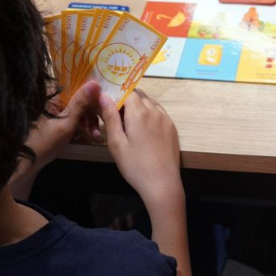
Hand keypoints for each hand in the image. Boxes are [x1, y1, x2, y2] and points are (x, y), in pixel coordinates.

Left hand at [8, 82, 101, 199]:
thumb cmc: (43, 142)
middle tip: (104, 118)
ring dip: (89, 118)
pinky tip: (90, 133)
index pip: (74, 81)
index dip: (91, 86)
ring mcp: (53, 108)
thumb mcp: (66, 123)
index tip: (104, 94)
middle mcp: (51, 97)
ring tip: (96, 133)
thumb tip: (95, 83)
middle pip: (78, 94)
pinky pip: (73, 115)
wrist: (26, 163)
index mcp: (50, 93)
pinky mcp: (55, 118)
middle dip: (92, 107)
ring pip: (78, 107)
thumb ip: (80, 103)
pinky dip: (82, 123)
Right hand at [100, 90, 182, 208]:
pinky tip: (143, 132)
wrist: (162, 184)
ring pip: (150, 103)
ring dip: (139, 108)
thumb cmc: (135, 166)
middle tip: (117, 118)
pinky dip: (149, 115)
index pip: (127, 91)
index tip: (108, 107)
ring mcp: (166, 119)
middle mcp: (155, 111)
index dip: (117, 96)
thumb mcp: (116, 143)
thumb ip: (110, 117)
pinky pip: (159, 113)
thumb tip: (103, 96)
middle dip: (127, 101)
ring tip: (129, 126)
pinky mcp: (172, 128)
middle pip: (140, 95)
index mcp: (139, 112)